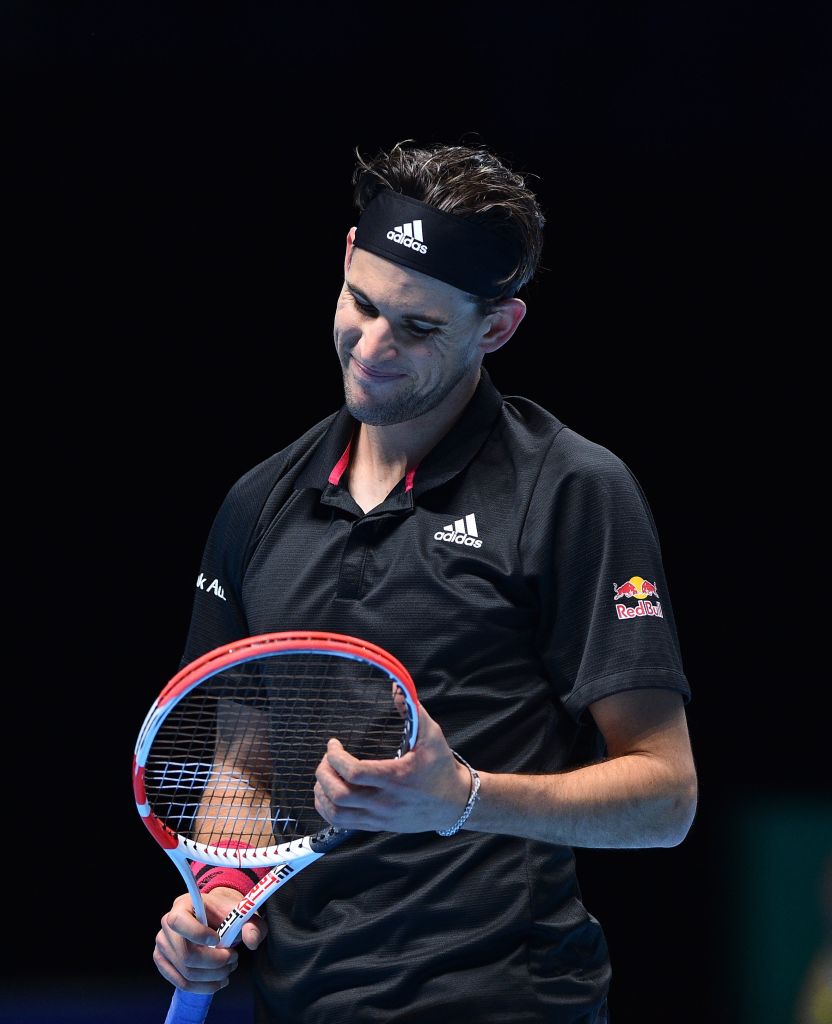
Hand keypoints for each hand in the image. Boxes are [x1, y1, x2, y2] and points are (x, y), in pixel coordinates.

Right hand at [153, 887, 268, 992]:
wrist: (215, 917)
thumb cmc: (226, 913)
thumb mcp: (243, 913)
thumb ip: (251, 924)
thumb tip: (251, 941)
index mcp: (182, 905)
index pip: (178, 921)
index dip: (198, 934)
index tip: (219, 939)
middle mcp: (167, 925)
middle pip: (186, 955)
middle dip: (215, 963)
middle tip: (233, 959)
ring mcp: (163, 945)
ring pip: (186, 972)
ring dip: (212, 976)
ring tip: (229, 969)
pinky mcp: (164, 962)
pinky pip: (181, 982)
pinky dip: (203, 986)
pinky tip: (218, 981)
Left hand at [314, 702, 471, 832]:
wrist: (455, 803)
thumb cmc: (441, 768)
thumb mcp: (432, 736)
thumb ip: (413, 710)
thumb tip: (396, 686)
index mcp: (396, 778)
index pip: (354, 773)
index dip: (335, 757)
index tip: (334, 744)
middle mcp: (385, 802)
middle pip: (340, 794)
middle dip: (324, 773)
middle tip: (326, 759)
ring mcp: (380, 817)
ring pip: (337, 814)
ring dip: (322, 794)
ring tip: (324, 776)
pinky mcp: (377, 826)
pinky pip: (343, 824)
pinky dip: (327, 809)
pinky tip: (328, 794)